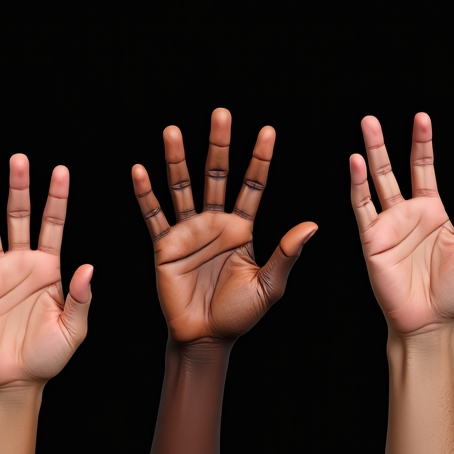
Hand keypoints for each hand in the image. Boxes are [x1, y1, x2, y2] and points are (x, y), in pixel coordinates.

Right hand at [0, 154, 92, 387]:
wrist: (17, 380)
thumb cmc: (49, 356)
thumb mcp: (74, 330)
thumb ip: (81, 298)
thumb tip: (90, 268)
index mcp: (49, 267)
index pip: (53, 223)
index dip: (57, 197)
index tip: (61, 170)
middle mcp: (22, 263)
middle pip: (19, 216)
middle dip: (18, 188)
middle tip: (18, 159)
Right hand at [132, 107, 316, 344]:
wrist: (206, 338)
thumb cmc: (240, 315)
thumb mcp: (270, 286)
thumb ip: (286, 254)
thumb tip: (313, 225)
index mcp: (242, 229)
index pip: (252, 185)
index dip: (260, 159)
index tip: (268, 131)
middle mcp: (214, 223)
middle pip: (216, 174)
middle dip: (219, 145)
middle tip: (221, 114)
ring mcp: (188, 231)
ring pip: (182, 186)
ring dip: (177, 159)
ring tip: (173, 131)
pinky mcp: (164, 245)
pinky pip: (153, 215)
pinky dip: (145, 194)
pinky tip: (140, 171)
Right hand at [350, 112, 453, 336]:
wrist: (431, 321)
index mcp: (433, 212)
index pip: (423, 169)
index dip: (422, 144)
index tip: (420, 119)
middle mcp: (407, 212)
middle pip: (392, 169)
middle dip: (383, 143)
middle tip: (372, 118)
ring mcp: (388, 224)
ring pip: (374, 181)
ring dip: (368, 155)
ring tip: (365, 128)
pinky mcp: (372, 238)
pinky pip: (362, 207)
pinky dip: (357, 185)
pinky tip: (355, 164)